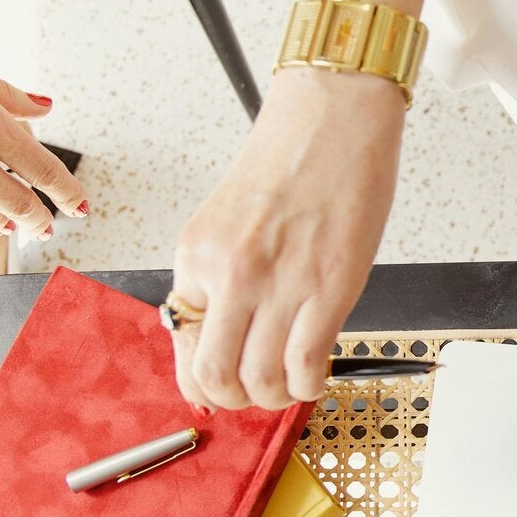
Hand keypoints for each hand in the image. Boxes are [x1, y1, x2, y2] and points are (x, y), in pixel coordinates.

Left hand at [170, 67, 401, 410]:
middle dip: (238, 400)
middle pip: (214, 378)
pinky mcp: (328, 287)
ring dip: (277, 398)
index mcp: (197, 255)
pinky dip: (310, 385)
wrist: (334, 117)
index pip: (182, 346)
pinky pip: (306, 366)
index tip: (222, 390)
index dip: (203, 383)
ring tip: (292, 383)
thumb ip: (219, 275)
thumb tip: (221, 333)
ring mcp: (278, 283)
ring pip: (261, 382)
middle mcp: (229, 273)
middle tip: (258, 391)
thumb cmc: (291, 158)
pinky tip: (318, 373)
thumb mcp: (227, 220)